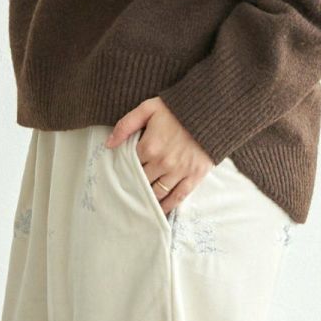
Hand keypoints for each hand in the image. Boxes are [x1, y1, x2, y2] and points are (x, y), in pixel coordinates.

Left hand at [106, 99, 215, 217]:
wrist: (212, 110)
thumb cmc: (178, 108)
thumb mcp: (148, 108)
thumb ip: (126, 125)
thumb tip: (109, 145)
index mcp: (149, 146)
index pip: (130, 166)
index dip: (124, 170)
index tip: (120, 175)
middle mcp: (163, 162)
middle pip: (141, 182)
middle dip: (134, 186)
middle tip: (127, 192)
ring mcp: (179, 171)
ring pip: (157, 193)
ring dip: (148, 199)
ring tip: (140, 204)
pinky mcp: (194, 176)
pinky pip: (178, 197)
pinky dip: (167, 206)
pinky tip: (159, 211)